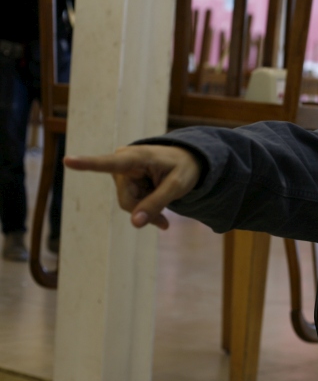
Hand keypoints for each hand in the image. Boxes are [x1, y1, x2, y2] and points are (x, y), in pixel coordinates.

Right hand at [63, 145, 200, 229]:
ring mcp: (121, 173)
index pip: (110, 163)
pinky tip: (158, 210)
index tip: (67, 160)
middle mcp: (122, 162)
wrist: (187, 161)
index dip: (88, 164)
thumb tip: (135, 223)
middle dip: (145, 211)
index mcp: (137, 157)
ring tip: (164, 206)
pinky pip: (130, 204)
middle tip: (165, 221)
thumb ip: (157, 204)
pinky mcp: (122, 181)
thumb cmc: (184, 168)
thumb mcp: (178, 186)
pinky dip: (144, 209)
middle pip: (126, 200)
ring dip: (146, 210)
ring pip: (127, 205)